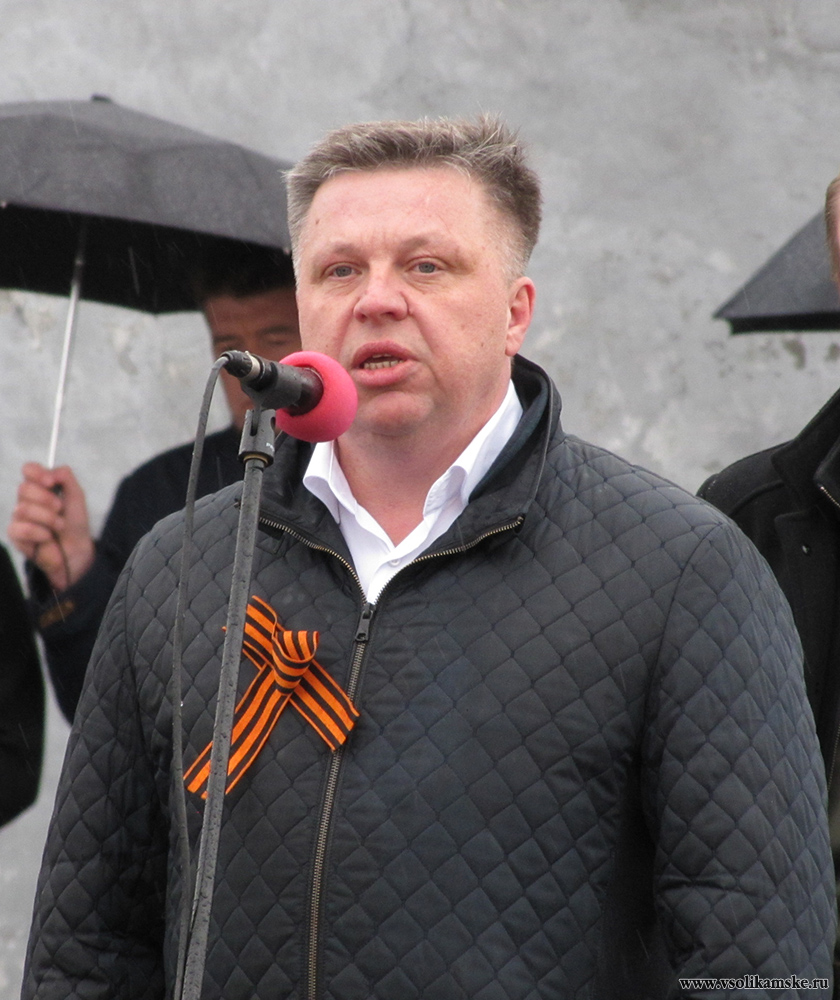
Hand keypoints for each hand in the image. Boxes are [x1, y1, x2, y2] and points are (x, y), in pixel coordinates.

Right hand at [8, 463, 94, 591]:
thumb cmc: (74, 522)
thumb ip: (65, 477)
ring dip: (47, 518)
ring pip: (23, 509)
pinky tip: (47, 537)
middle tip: (60, 508)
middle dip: (47, 499)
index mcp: (40, 486)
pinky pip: (20, 529)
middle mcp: (26, 499)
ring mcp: (18, 517)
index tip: (51, 482)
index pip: (28, 469)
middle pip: (23, 488)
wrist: (77, 548)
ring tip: (59, 526)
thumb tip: (52, 471)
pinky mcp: (15, 535)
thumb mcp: (76, 495)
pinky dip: (39, 533)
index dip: (37, 473)